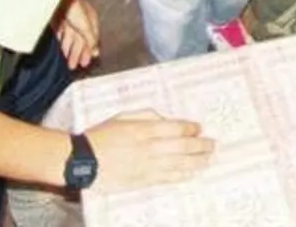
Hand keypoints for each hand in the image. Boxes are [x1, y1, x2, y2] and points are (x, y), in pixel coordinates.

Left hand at [53, 0, 99, 69]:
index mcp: (90, 21)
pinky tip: (60, 49)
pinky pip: (61, 35)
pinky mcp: (59, 21)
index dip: (89, 51)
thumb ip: (91, 39)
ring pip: (70, 39)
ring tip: (66, 61)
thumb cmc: (75, 6)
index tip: (86, 62)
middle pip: (80, 41)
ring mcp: (69, 21)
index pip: (91, 39)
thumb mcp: (86, 25)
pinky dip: (61, 43)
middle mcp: (81, 22)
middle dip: (77, 54)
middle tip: (74, 66)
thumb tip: (96, 52)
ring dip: (69, 50)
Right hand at [85, 110, 214, 191]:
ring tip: (208, 159)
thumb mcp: (123, 116)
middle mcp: (150, 147)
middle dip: (201, 145)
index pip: (176, 127)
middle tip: (212, 144)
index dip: (191, 128)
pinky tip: (192, 173)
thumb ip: (146, 115)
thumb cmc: (101, 135)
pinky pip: (167, 178)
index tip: (199, 128)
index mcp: (144, 129)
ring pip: (179, 164)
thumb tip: (164, 118)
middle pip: (183, 146)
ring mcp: (147, 166)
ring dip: (197, 161)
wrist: (82, 160)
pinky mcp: (142, 180)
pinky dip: (182, 176)